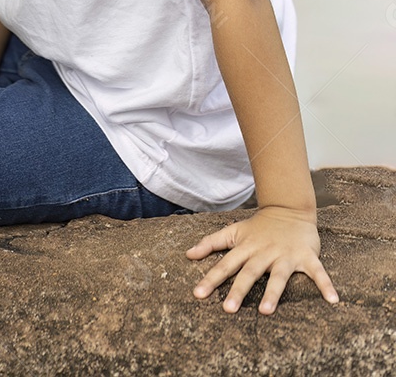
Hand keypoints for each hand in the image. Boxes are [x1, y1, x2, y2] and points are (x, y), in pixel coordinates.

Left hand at [186, 206, 338, 313]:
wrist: (290, 209)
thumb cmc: (258, 227)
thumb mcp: (233, 231)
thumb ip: (211, 242)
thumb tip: (187, 254)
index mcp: (246, 248)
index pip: (226, 264)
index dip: (211, 278)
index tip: (198, 294)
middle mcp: (264, 252)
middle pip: (249, 272)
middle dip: (238, 290)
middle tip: (228, 309)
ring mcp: (286, 255)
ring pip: (278, 276)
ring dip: (273, 293)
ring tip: (266, 311)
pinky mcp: (307, 257)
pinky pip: (318, 272)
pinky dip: (326, 285)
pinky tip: (333, 300)